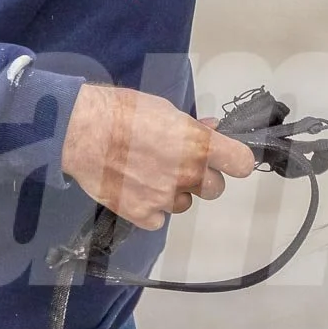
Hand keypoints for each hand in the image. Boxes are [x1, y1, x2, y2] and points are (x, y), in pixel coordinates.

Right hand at [60, 85, 254, 230]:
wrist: (85, 131)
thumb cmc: (126, 111)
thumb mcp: (166, 110)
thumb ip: (192, 128)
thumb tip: (212, 131)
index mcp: (199, 145)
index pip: (242, 164)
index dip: (236, 161)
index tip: (226, 159)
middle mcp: (188, 175)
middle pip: (215, 189)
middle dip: (202, 178)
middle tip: (179, 165)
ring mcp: (165, 198)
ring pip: (184, 204)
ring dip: (173, 193)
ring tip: (148, 174)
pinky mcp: (142, 215)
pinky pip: (158, 218)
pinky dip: (150, 208)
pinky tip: (135, 189)